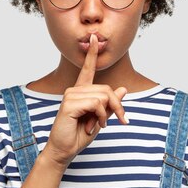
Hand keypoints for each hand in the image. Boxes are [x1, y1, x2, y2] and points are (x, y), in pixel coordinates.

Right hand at [44, 34, 128, 167]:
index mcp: (80, 91)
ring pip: (103, 96)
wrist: (64, 150)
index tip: (94, 37)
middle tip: (117, 122)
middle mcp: (74, 90)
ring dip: (107, 114)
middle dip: (117, 106)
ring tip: (98, 125)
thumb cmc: (79, 135)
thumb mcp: (100, 118)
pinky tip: (91, 126)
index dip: (91, 53)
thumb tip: (123, 89)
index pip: (87, 69)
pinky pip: (96, 104)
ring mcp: (70, 95)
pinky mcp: (69, 103)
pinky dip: (100, 117)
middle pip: (106, 89)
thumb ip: (110, 104)